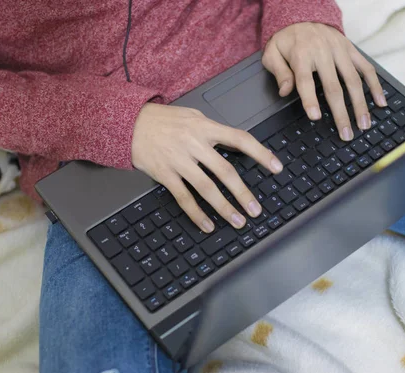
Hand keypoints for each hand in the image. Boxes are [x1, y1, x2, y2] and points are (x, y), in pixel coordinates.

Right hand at [131, 103, 282, 231]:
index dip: (261, 154)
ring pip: (206, 188)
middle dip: (243, 192)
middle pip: (225, 171)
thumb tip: (234, 144)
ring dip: (224, 207)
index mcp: (205, 127)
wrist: (128, 123)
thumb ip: (212, 130)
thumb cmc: (161, 120)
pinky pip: (184, 197)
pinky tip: (208, 225)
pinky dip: (197, 214)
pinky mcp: (164, 174)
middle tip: (256, 210)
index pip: (240, 139)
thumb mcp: (192, 116)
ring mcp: (179, 160)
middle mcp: (194, 144)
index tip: (276, 167)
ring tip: (238, 221)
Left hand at [263, 22, 386, 140]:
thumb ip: (279, 73)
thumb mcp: (272, 53)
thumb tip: (284, 92)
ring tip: (364, 124)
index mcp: (301, 55)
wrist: (302, 16)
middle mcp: (323, 52)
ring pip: (353, 80)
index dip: (310, 100)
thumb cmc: (286, 41)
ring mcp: (340, 50)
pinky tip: (380, 102)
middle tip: (346, 134)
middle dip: (341, 113)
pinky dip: (375, 85)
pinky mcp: (351, 49)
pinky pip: (366, 68)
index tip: (315, 117)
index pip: (306, 80)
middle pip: (334, 86)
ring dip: (361, 104)